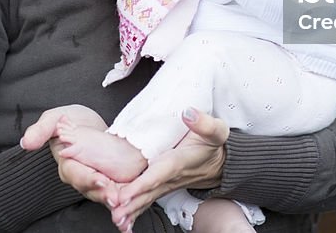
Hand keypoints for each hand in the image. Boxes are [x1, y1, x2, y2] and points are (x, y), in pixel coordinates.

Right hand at [20, 105, 119, 206]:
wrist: (84, 123)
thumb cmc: (67, 121)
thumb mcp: (53, 119)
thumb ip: (41, 130)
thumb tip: (26, 143)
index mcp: (67, 164)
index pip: (75, 174)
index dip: (88, 178)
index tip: (101, 179)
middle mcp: (80, 176)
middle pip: (92, 189)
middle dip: (105, 194)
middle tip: (118, 198)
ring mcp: (95, 180)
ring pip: (105, 194)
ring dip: (116, 201)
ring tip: (126, 206)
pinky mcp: (109, 180)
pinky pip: (116, 192)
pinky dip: (124, 202)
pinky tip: (133, 210)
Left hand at [109, 107, 228, 231]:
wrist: (221, 163)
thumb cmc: (214, 145)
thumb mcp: (216, 131)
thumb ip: (204, 123)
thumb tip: (188, 113)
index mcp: (179, 162)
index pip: (158, 174)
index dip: (142, 184)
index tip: (126, 194)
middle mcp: (170, 177)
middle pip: (149, 192)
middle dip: (131, 204)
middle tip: (115, 214)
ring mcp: (165, 184)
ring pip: (146, 199)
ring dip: (130, 210)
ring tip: (116, 220)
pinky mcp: (161, 187)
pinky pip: (146, 200)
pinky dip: (134, 211)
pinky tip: (123, 221)